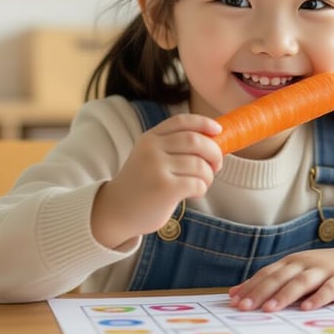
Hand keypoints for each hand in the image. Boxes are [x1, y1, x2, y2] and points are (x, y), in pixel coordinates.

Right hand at [90, 114, 222, 247]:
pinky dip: (202, 188)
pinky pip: (197, 183)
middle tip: (217, 165)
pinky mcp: (165, 188)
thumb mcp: (149, 157)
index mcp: (150, 138)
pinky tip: (194, 193)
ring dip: (209, 175)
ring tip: (202, 183)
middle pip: (196, 141)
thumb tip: (213, 141)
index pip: (181, 122)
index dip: (203, 123)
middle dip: (214, 152)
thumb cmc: (141, 184)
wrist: (116, 211)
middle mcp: (152, 149)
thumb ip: (172, 147)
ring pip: (200, 164)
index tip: (218, 131)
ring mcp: (157, 168)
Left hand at [228, 244, 333, 311]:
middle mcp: (305, 264)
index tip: (234, 301)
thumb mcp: (298, 272)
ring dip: (284, 295)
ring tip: (270, 308)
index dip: (251, 286)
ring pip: (301, 282)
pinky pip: (328, 290)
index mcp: (292, 262)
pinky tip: (306, 308)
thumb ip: (271, 281)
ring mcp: (324, 271)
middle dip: (261, 292)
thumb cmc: (325, 270)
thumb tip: (236, 293)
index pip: (267, 274)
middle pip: (280, 277)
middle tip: (245, 307)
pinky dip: (317, 298)